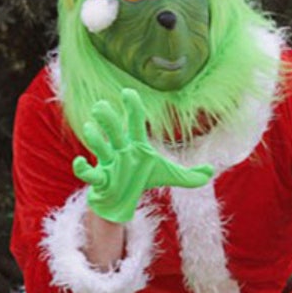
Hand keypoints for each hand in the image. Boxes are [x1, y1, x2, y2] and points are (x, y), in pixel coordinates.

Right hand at [71, 88, 215, 222]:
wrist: (122, 200)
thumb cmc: (141, 180)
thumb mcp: (169, 175)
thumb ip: (191, 175)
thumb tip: (212, 171)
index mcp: (136, 145)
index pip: (136, 122)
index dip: (133, 108)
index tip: (128, 92)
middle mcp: (121, 150)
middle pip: (114, 131)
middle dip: (108, 120)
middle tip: (100, 106)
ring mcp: (109, 164)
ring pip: (101, 148)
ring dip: (95, 139)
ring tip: (91, 129)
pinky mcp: (101, 180)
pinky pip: (90, 174)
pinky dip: (83, 170)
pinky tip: (79, 163)